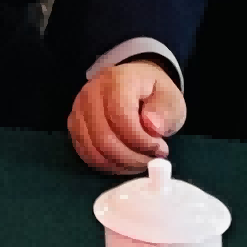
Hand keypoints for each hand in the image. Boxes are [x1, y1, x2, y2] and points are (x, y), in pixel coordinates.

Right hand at [68, 57, 186, 174]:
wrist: (136, 85)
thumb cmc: (155, 94)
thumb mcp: (171, 98)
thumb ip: (165, 111)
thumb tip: (152, 127)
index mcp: (117, 81)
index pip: (120, 116)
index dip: (140, 140)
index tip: (161, 148)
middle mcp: (91, 92)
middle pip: (103, 137)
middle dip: (131, 157)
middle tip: (151, 160)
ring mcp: (79, 109)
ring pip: (92, 149)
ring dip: (119, 164)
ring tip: (140, 161)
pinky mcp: (75, 124)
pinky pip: (85, 153)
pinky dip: (107, 165)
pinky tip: (125, 163)